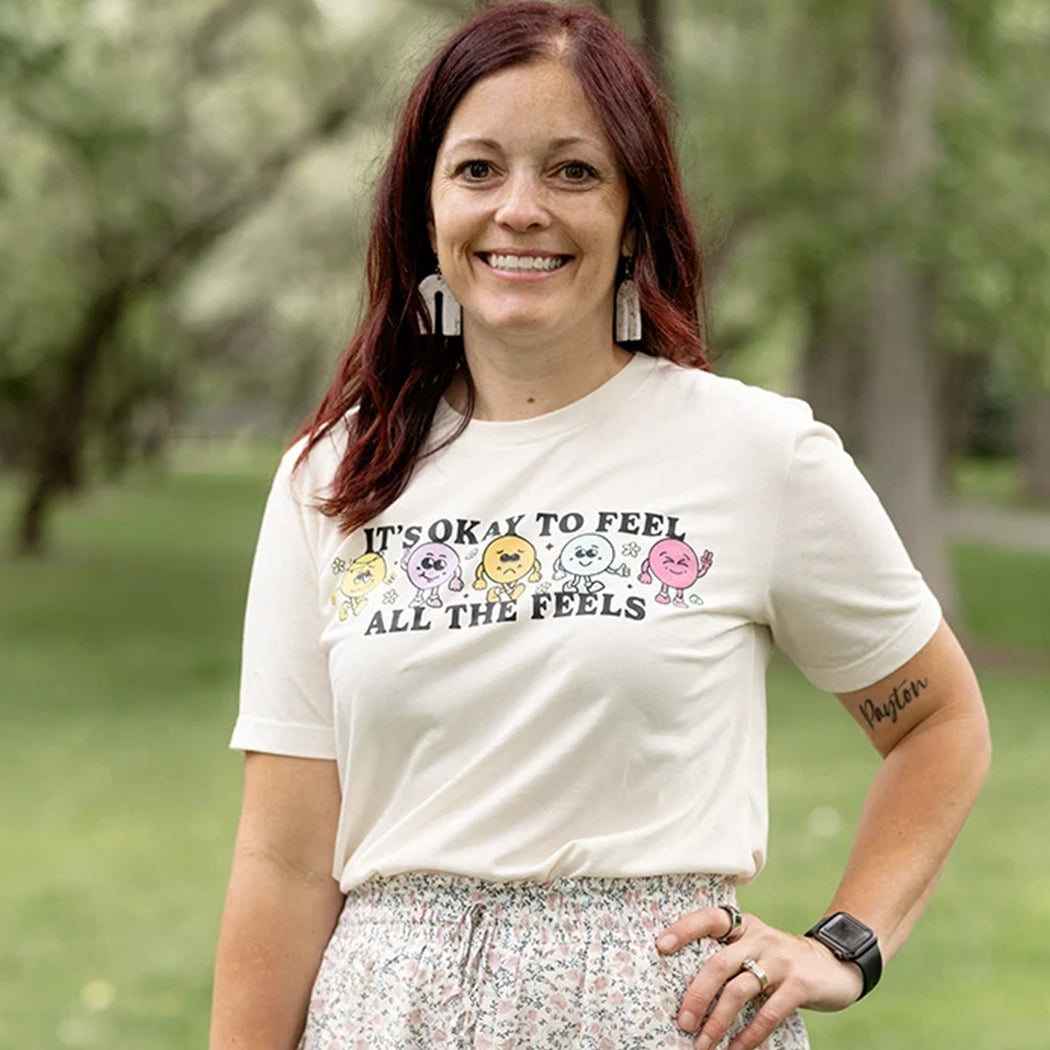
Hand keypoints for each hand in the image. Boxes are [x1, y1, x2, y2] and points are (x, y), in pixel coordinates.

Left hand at [656, 906, 862, 1049]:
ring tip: (703, 1043)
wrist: (834, 965)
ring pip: (739, 992)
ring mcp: (780, 960)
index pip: (710, 919)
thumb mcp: (757, 946)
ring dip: (718, 1021)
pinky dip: (749, 1035)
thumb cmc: (781, 960)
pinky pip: (767, 1013)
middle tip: (683, 1021)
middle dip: (697, 995)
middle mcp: (760, 938)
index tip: (661, 946)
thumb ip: (731, 956)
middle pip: (719, 964)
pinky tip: (735, 1049)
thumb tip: (688, 989)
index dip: (684, 929)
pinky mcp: (799, 985)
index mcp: (745, 925)